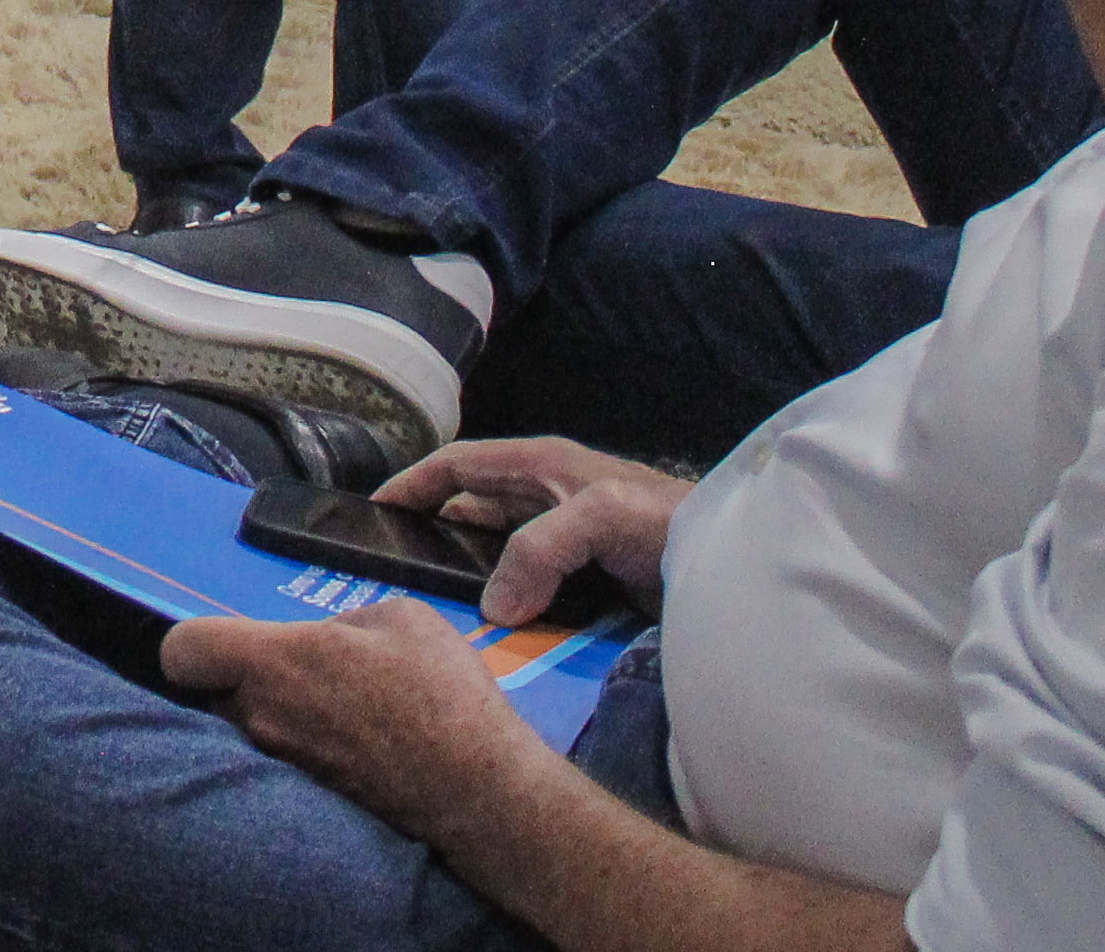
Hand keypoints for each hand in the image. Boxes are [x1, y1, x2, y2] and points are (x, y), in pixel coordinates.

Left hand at [157, 598, 535, 836]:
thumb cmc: (441, 696)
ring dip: (277, 712)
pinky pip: (285, 760)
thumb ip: (345, 619)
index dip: (198, 640)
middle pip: (214, 692)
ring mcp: (283, 766)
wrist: (480, 793)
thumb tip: (333, 639)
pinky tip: (354, 741)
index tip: (231, 638)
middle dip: (245, 676)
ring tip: (335, 705)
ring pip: (250, 728)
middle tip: (301, 669)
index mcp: (274, 663)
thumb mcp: (401, 616)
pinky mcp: (310, 799)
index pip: (182, 651)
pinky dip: (307, 747)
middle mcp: (262, 719)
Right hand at [377, 435, 689, 623]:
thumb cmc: (668, 524)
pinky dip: (509, 611)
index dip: (413, 483)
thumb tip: (493, 607)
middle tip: (398, 579)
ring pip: (498, 560)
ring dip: (473, 583)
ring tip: (438, 616)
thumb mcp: (600, 517)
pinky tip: (495, 638)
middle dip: (435, 540)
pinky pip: (529, 594)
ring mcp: (564, 544)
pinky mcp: (582, 583)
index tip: (371, 510)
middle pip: (471, 515)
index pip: (458, 465)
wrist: (732, 572)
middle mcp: (545, 501)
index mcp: (540, 466)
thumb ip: (539, 551)